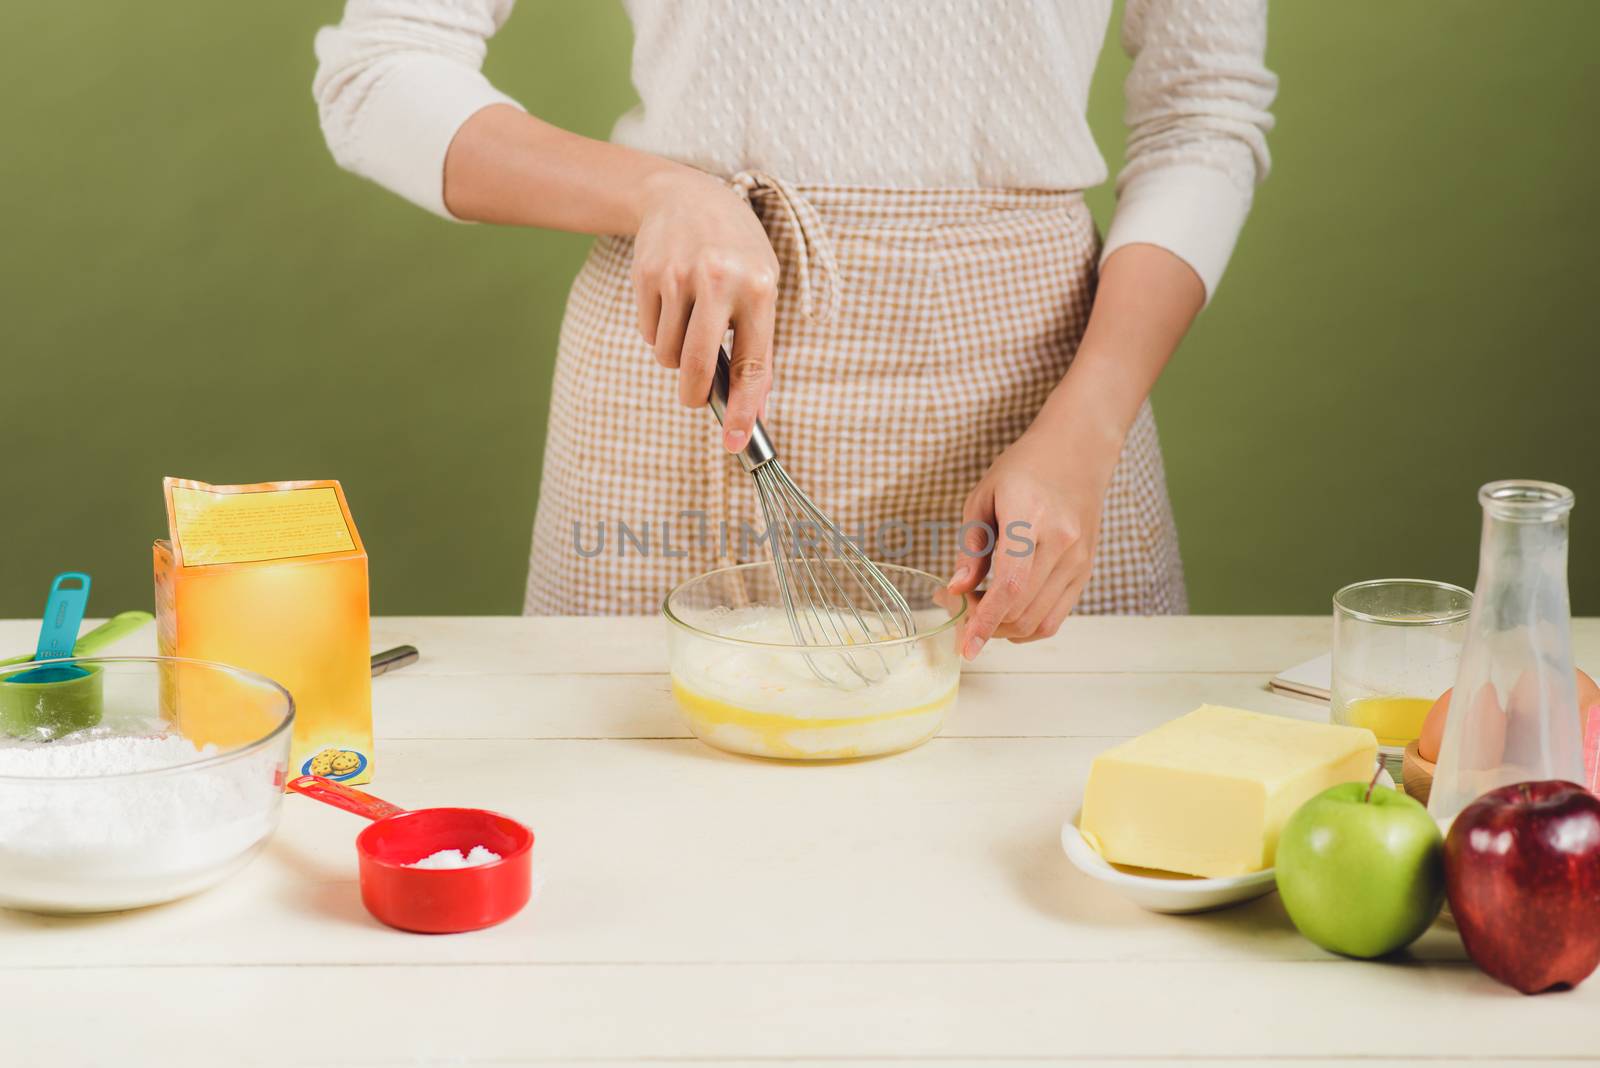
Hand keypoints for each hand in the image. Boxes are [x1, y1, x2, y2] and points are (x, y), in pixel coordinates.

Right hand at [632, 168, 779, 450]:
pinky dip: (660, 334)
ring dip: (678, 356)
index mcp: (760, 287)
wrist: (685, 195)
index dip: (745, 410)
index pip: (753, 364)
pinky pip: (650, 334)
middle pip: (698, 368)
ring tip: (691, 324)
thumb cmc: (735, 250)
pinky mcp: (647, 275)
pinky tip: (672, 304)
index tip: (737, 442)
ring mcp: (678, 276)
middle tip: (696, 398)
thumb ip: (759, 343)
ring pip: (669, 355)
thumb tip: (752, 407)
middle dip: (695, 395)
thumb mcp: (762, 284)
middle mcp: (719, 280)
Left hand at [947, 428, 1117, 658]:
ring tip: (981, 605)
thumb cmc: (1023, 469)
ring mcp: (1079, 560)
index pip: (1009, 585)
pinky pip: (1055, 617)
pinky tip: (1006, 610)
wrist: (1078, 452)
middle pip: (1021, 610)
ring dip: (1004, 628)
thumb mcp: (982, 498)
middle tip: (960, 608)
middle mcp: (1062, 542)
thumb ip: (969, 548)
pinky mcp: (1086, 571)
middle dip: (985, 623)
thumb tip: (955, 590)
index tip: (965, 646)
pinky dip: (1027, 625)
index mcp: (1031, 517)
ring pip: (1038, 621)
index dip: (984, 620)